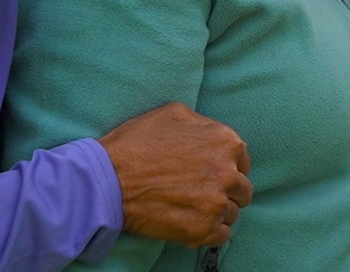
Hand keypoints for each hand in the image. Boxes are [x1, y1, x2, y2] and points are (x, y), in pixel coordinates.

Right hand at [98, 102, 252, 247]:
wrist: (107, 182)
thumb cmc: (135, 145)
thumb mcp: (171, 113)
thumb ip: (201, 122)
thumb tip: (213, 134)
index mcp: (224, 142)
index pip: (242, 160)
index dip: (228, 167)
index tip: (213, 173)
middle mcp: (227, 172)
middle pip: (242, 189)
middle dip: (226, 191)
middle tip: (202, 192)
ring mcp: (216, 203)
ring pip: (232, 213)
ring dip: (216, 212)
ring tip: (191, 208)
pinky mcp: (203, 230)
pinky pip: (222, 235)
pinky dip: (209, 232)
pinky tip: (191, 223)